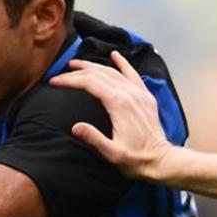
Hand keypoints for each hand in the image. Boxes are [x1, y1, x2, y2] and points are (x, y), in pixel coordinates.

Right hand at [49, 50, 177, 180]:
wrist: (161, 160)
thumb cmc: (136, 159)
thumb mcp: (112, 153)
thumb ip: (94, 138)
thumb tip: (75, 127)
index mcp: (118, 104)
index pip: (89, 83)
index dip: (69, 80)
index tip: (54, 81)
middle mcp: (129, 93)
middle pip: (99, 74)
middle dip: (78, 71)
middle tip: (61, 72)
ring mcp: (139, 93)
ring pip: (113, 71)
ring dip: (94, 66)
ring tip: (78, 64)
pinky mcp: (146, 97)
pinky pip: (132, 74)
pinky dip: (123, 63)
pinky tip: (116, 55)